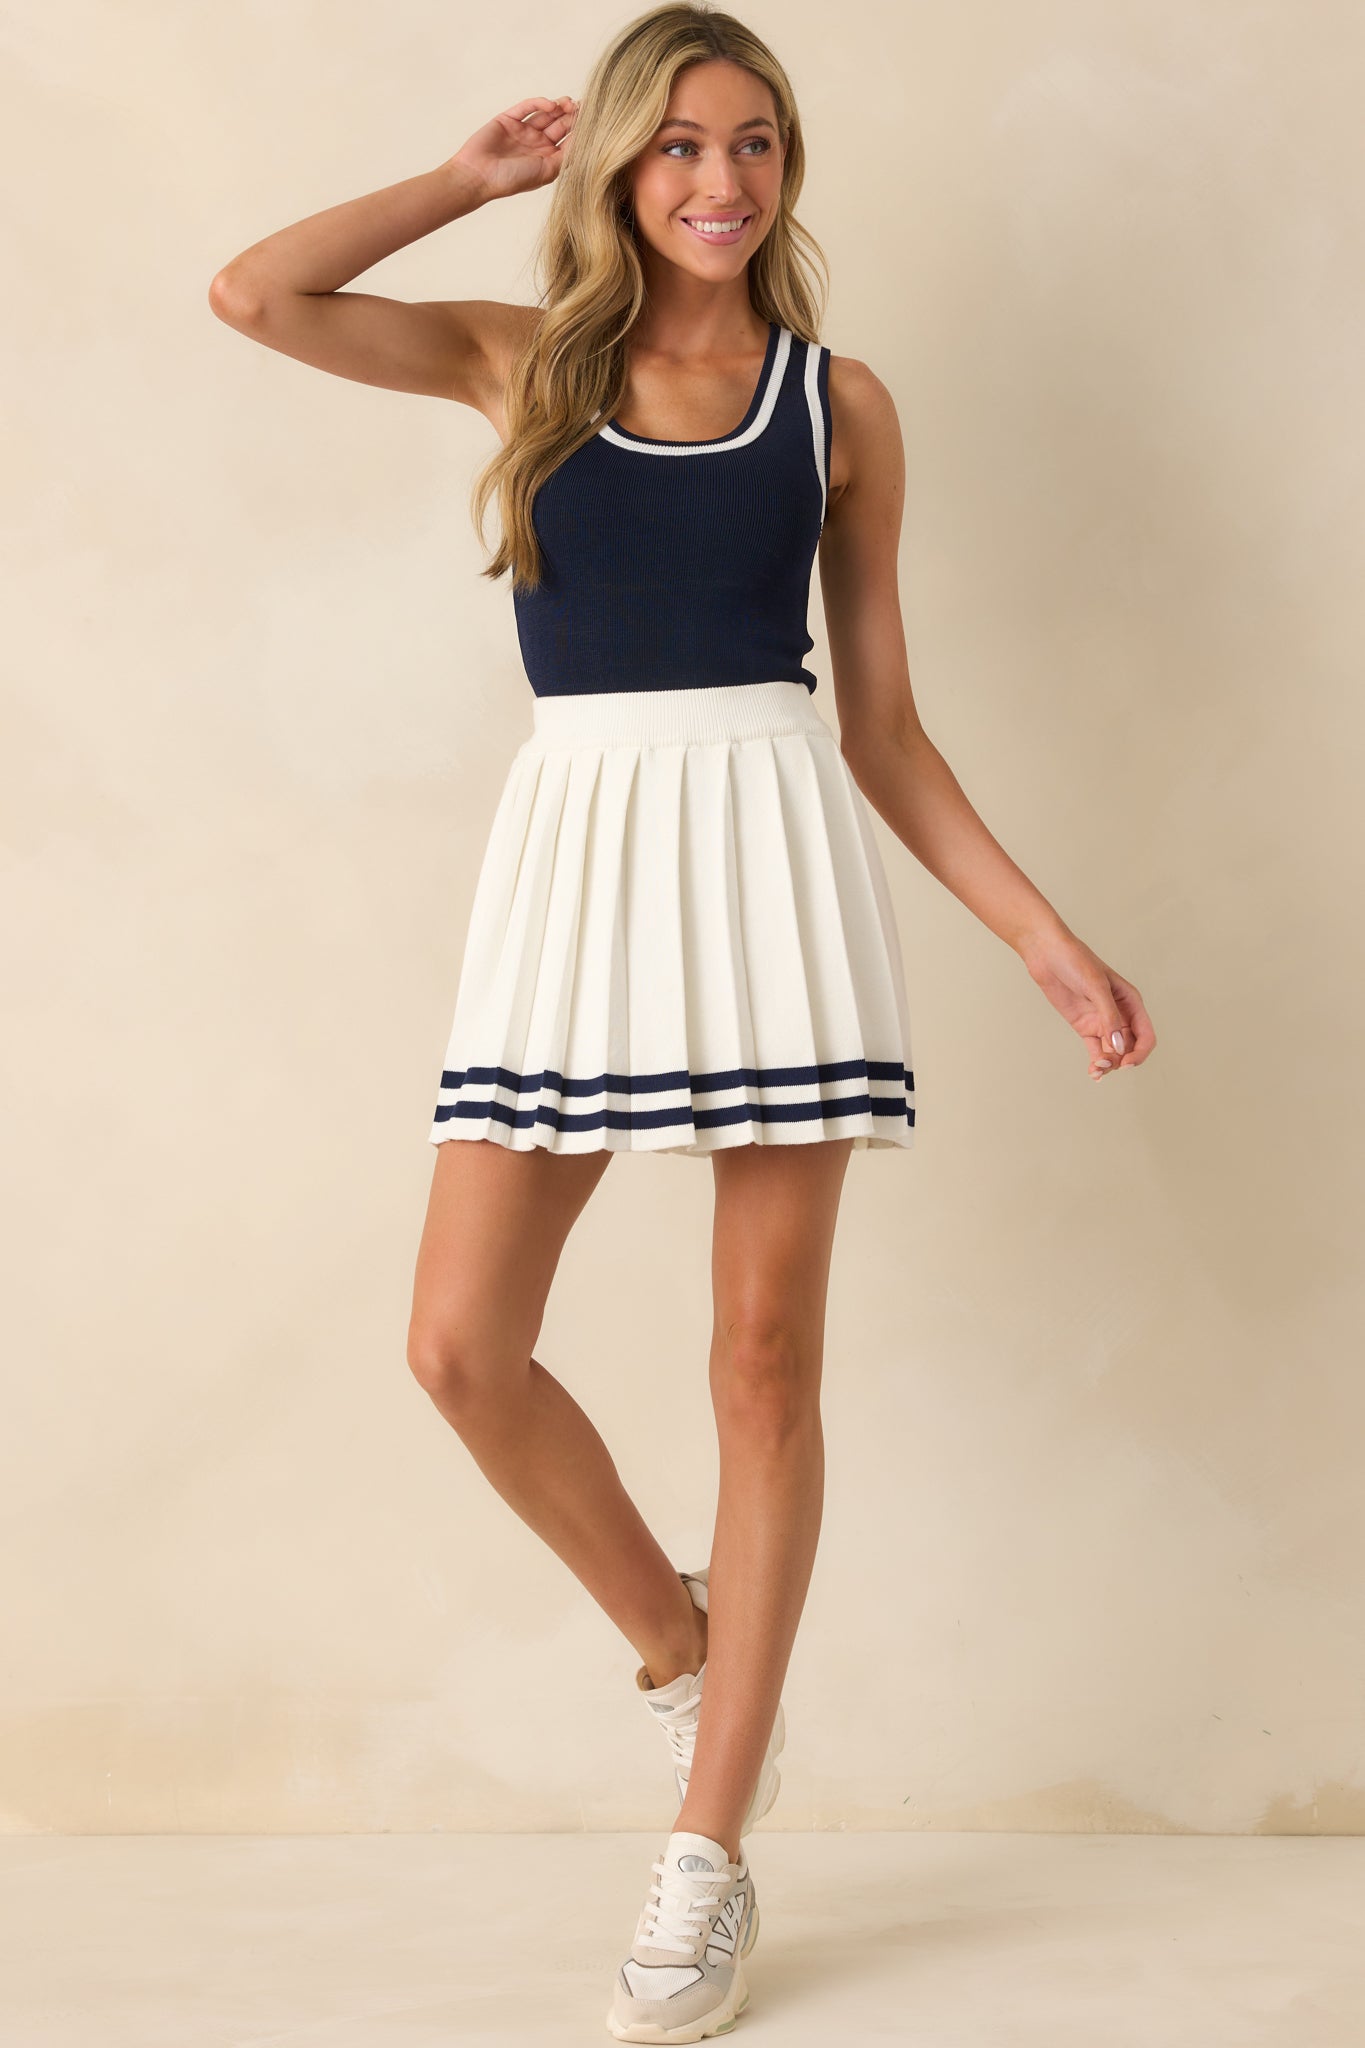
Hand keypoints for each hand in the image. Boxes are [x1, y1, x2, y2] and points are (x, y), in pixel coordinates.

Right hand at [446, 95, 579, 202]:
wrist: (478, 176)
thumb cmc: (511, 180)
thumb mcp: (546, 172)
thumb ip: (566, 157)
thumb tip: (586, 142)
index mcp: (547, 160)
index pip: (568, 142)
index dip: (581, 131)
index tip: (595, 122)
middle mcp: (537, 145)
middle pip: (560, 126)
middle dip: (572, 116)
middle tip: (584, 107)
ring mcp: (523, 131)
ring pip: (546, 114)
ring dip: (559, 107)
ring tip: (570, 103)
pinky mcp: (510, 119)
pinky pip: (528, 106)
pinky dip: (540, 103)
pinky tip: (551, 105)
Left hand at [1017, 927, 1155, 1080]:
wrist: (1047, 953)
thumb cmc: (1075, 961)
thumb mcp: (1096, 987)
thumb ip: (1109, 1017)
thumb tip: (1119, 1047)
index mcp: (1131, 1002)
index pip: (1146, 1035)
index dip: (1140, 1053)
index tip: (1126, 1063)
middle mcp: (1120, 1014)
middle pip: (1130, 1048)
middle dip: (1121, 1061)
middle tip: (1103, 1065)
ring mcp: (1102, 1021)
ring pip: (1114, 1052)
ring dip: (1108, 1064)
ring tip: (1095, 1069)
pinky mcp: (1085, 1026)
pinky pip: (1097, 1050)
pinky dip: (1097, 1062)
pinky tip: (1093, 1072)